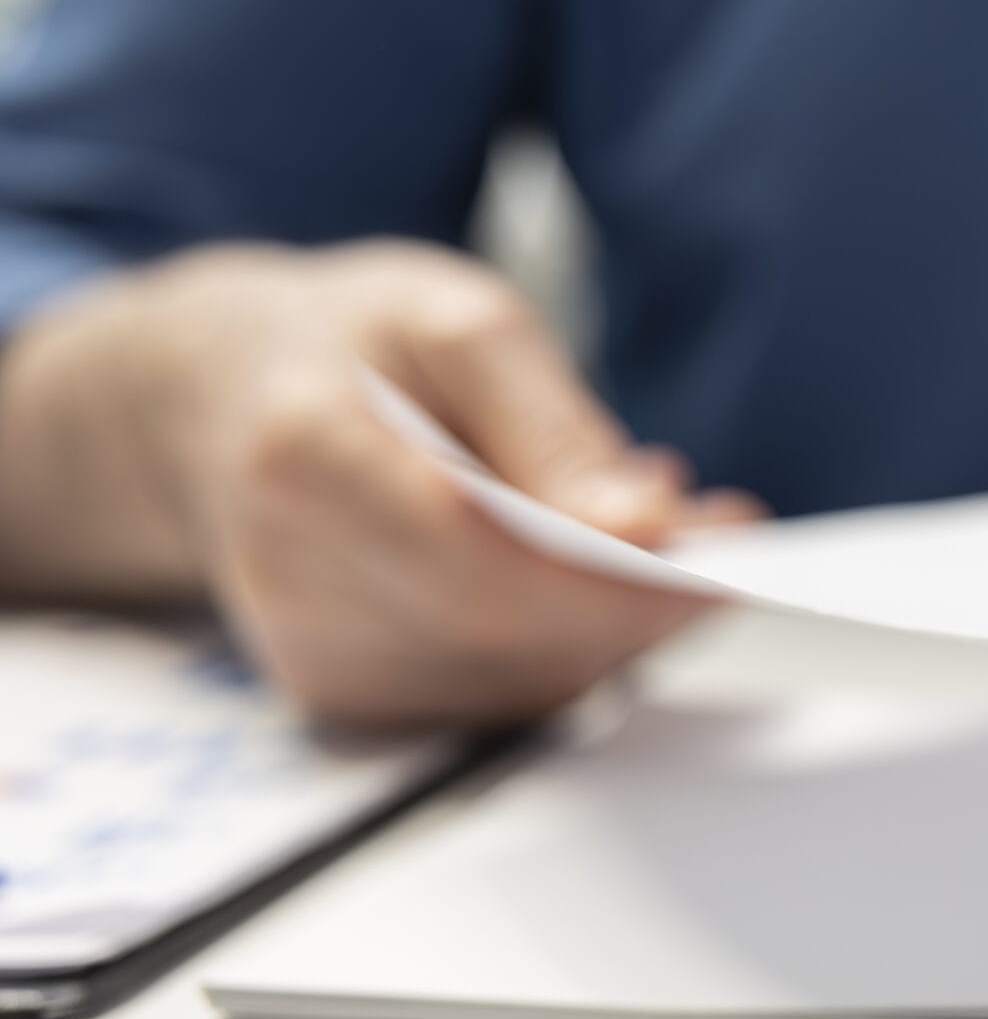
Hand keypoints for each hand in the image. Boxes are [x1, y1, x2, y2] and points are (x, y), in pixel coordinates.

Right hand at [0, 240, 759, 728]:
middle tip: (735, 543)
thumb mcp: (459, 322)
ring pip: (520, 681)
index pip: (480, 554)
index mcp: (304, 455)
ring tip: (680, 545)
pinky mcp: (346, 696)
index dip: (612, 573)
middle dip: (646, 602)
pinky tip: (607, 583)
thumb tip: (652, 523)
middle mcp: (288, 574)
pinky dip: (578, 646)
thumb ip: (555, 425)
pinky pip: (502, 696)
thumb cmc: (354, 344)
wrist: (222, 401)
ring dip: (626, 627)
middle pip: (510, 633)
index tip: (726, 556)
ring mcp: (310, 652)